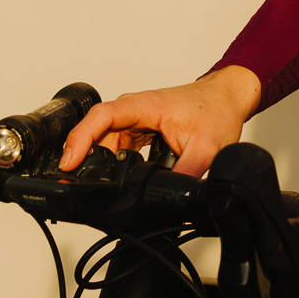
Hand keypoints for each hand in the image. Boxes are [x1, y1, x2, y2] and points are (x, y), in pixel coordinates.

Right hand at [58, 65, 261, 179]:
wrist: (228, 98)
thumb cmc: (217, 110)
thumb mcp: (207, 148)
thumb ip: (186, 175)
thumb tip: (169, 199)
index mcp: (145, 106)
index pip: (103, 116)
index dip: (81, 138)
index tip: (69, 162)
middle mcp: (134, 111)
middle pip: (96, 133)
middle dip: (83, 159)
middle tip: (76, 188)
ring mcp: (134, 121)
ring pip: (104, 144)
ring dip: (97, 165)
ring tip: (93, 191)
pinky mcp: (138, 131)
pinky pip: (115, 148)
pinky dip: (111, 165)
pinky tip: (111, 183)